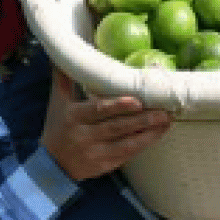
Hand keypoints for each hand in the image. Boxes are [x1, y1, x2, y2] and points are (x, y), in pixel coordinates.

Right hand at [40, 68, 171, 181]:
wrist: (53, 164)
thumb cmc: (58, 127)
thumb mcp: (57, 102)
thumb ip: (63, 79)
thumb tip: (63, 54)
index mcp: (74, 116)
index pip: (98, 110)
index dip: (118, 106)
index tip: (137, 101)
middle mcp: (85, 135)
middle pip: (117, 127)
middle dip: (143, 120)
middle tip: (164, 111)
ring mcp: (96, 153)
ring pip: (126, 144)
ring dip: (148, 133)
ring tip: (166, 122)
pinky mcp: (105, 165)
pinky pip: (127, 155)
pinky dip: (142, 145)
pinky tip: (156, 135)